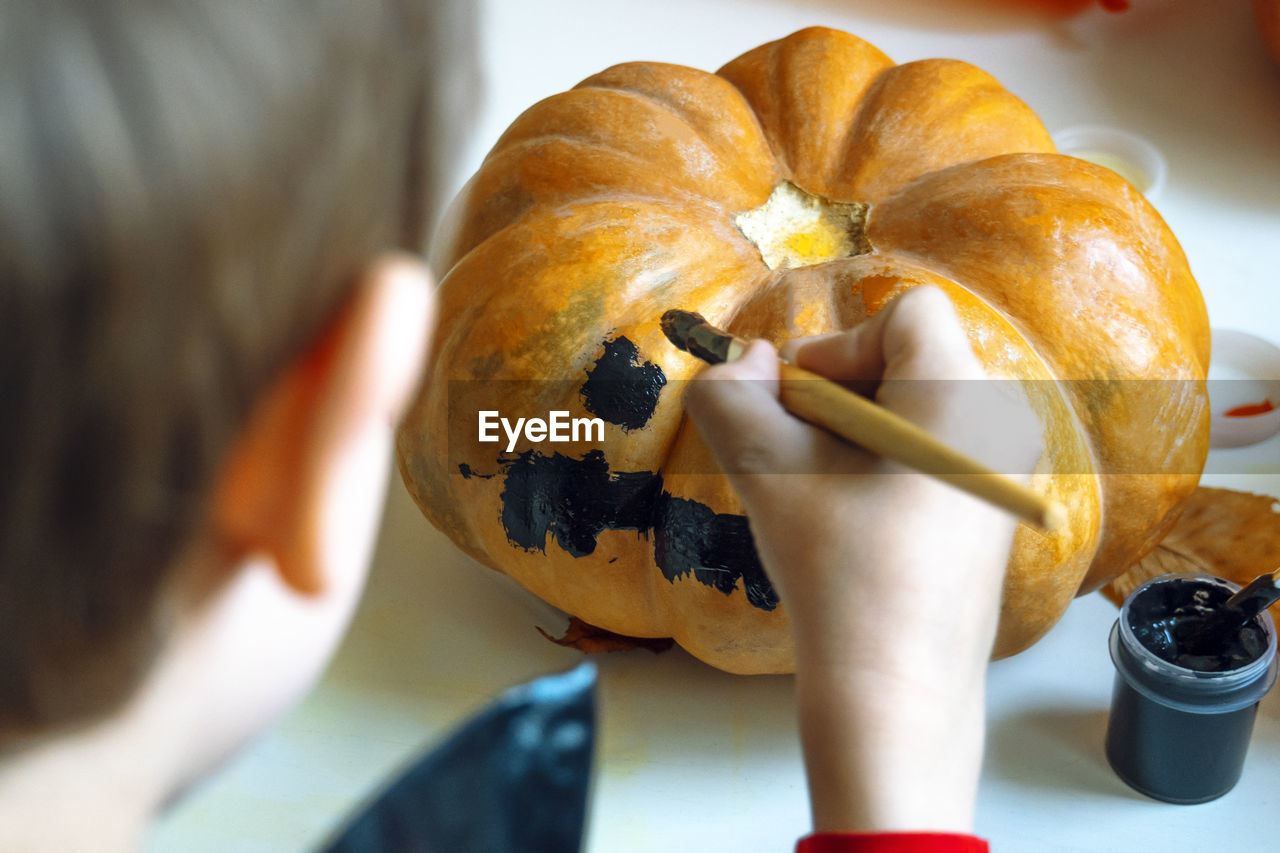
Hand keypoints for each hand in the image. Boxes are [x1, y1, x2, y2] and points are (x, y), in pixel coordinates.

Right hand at [683, 286, 1041, 833]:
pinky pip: (933, 458)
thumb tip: (747, 361)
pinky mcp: (993, 521)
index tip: (802, 408)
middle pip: (910, 361)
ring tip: (818, 495)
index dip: (839, 345)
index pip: (909, 313)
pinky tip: (851, 527)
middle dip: (839, 394)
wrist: (895, 693)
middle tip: (797, 453)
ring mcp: (1005, 478)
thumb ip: (731, 395)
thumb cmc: (839, 575)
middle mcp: (1000, 428)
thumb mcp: (764, 471)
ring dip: (853, 437)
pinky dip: (881, 471)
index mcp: (962, 398)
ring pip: (917, 413)